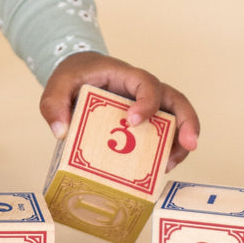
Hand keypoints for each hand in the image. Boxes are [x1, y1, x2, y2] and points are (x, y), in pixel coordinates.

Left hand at [39, 51, 199, 170]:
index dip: (146, 101)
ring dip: (182, 141)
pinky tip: (161, 168)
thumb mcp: (57, 85)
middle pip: (176, 99)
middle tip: (189, 143)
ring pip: (178, 117)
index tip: (134, 120)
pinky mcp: (148, 121)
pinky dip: (170, 149)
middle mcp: (143, 90)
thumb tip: (61, 131)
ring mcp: (148, 105)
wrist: (78, 74)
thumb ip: (54, 104)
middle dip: (187, 121)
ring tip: (172, 164)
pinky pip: (167, 133)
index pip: (146, 83)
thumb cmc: (73, 77)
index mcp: (125, 76)